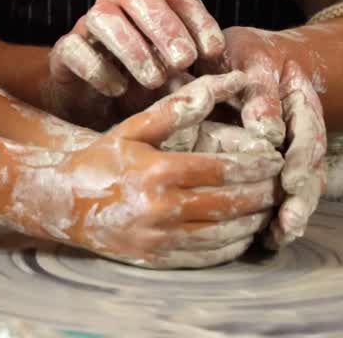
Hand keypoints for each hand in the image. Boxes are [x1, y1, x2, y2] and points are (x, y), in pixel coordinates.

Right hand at [0, 73, 283, 268]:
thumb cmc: (101, 157)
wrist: (60, 199)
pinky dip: (232, 247)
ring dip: (253, 223)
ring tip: (270, 207)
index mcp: (157, 172)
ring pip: (223, 235)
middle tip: (282, 184)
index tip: (276, 159)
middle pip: (229, 205)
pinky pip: (206, 258)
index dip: (255, 166)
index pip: (222, 171)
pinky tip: (245, 233)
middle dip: (263, 195)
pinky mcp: (155, 259)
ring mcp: (157, 239)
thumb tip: (222, 82)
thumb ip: (178, 108)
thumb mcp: (134, 126)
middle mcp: (159, 209)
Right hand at [42, 0, 225, 128]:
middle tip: (184, 61)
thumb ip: (195, 72)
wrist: (92, 102)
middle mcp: (118, 3)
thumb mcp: (175, 76)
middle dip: (164, 25)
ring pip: (103, 16)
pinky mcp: (64, 51)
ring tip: (154, 80)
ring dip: (132, 46)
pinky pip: (74, 48)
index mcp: (152, 3)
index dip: (199, 22)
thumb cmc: (141, 82)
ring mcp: (87, 24)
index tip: (215, 53)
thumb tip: (224, 79)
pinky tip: (118, 89)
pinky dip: (98, 68)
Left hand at [195, 27, 327, 247]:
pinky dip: (278, 217)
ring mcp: (293, 151)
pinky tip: (269, 240)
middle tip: (289, 220)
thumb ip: (259, 91)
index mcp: (302, 99)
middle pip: (312, 166)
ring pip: (301, 186)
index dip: (301, 157)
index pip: (308, 130)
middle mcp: (303, 129)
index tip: (289, 178)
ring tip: (282, 236)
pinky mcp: (276, 169)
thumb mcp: (249, 58)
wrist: (242, 57)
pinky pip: (284, 195)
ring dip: (294, 212)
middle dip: (301, 196)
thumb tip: (267, 131)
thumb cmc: (242, 54)